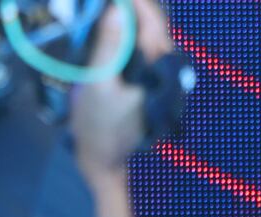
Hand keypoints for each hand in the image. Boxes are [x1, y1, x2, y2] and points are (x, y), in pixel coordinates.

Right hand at [69, 0, 173, 173]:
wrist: (101, 157)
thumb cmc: (98, 123)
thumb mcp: (98, 82)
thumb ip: (110, 47)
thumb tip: (118, 12)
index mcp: (158, 72)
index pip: (154, 25)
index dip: (138, 3)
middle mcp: (162, 71)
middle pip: (153, 27)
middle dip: (134, 7)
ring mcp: (153, 76)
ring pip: (145, 36)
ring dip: (129, 17)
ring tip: (111, 5)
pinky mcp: (142, 80)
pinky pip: (136, 48)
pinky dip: (124, 32)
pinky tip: (109, 22)